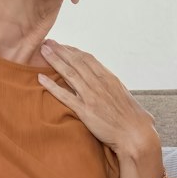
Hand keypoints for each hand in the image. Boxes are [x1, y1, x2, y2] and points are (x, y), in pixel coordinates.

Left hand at [36, 40, 158, 160]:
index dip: (73, 51)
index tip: (63, 46)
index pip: (88, 59)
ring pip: (69, 73)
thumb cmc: (134, 119)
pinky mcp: (85, 111)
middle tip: (47, 42)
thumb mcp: (125, 96)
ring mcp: (92, 96)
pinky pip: (65, 96)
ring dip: (54, 60)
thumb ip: (113, 88)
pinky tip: (41, 78)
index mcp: (109, 78)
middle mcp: (99, 83)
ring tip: (42, 51)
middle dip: (61, 50)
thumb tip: (109, 84)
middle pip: (76, 61)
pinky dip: (52, 86)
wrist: (135, 134)